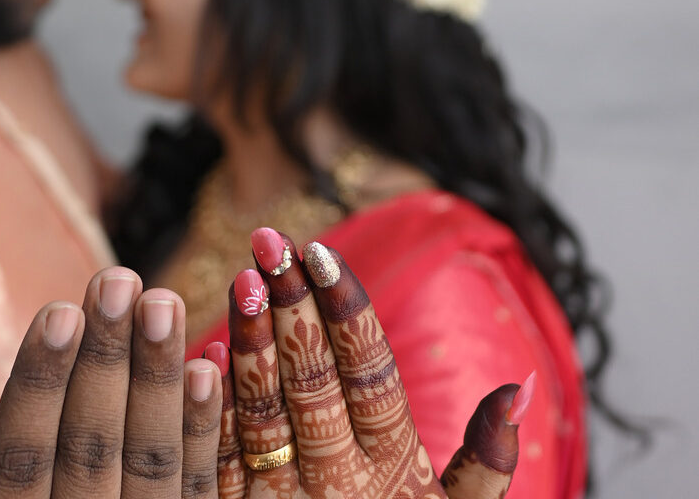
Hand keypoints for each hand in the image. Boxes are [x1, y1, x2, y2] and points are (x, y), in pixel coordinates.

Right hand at [0, 266, 224, 497]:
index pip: (19, 460)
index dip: (40, 385)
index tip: (61, 310)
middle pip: (89, 451)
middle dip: (107, 362)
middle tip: (120, 279)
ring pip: (147, 465)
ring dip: (159, 381)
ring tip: (164, 301)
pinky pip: (191, 492)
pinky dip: (200, 433)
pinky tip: (206, 368)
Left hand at [211, 228, 532, 497]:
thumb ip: (485, 468)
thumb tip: (517, 390)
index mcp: (392, 470)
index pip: (371, 379)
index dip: (347, 314)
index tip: (324, 253)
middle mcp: (337, 483)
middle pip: (315, 385)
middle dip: (293, 309)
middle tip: (271, 241)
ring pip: (262, 412)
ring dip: (251, 343)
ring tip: (241, 278)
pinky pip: (218, 456)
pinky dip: (209, 406)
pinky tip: (198, 352)